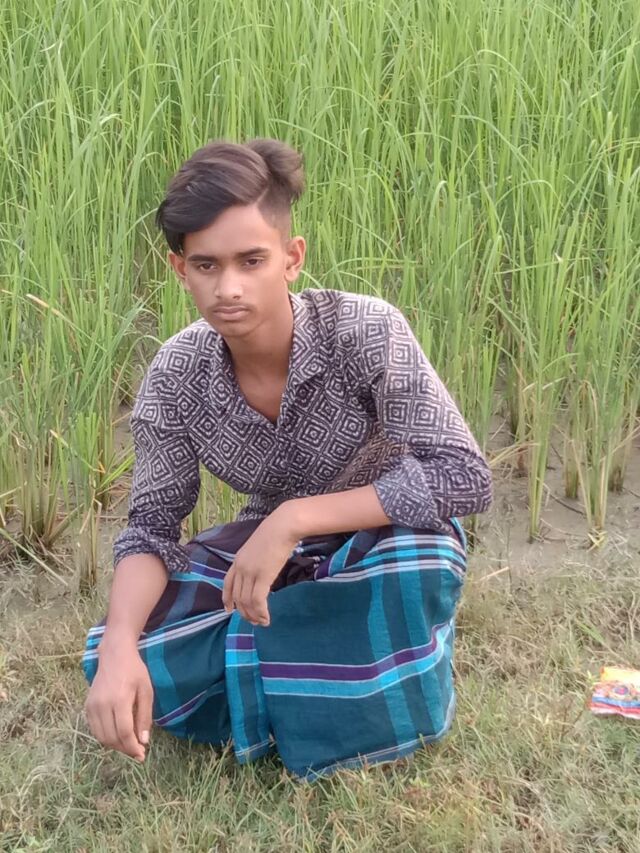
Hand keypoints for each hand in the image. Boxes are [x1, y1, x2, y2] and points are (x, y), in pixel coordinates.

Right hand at [84, 637, 153, 761]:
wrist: (114, 655)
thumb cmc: (135, 671)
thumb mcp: (146, 691)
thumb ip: (144, 717)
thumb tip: (143, 741)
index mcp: (119, 699)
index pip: (123, 732)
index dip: (132, 747)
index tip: (141, 755)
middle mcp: (102, 704)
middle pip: (111, 737)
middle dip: (125, 749)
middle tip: (137, 752)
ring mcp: (92, 706)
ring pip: (101, 737)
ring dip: (115, 746)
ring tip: (128, 745)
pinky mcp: (87, 706)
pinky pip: (94, 729)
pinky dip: (105, 737)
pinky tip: (117, 735)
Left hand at [222, 509, 299, 626]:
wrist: (283, 526)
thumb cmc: (276, 532)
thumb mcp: (259, 546)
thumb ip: (255, 559)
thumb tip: (261, 570)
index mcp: (238, 559)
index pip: (227, 583)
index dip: (227, 598)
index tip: (228, 610)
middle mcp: (240, 567)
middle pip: (237, 596)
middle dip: (244, 612)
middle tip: (253, 621)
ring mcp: (250, 572)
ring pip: (246, 601)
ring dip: (254, 615)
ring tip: (262, 622)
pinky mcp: (262, 577)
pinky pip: (258, 600)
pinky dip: (261, 612)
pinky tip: (267, 618)